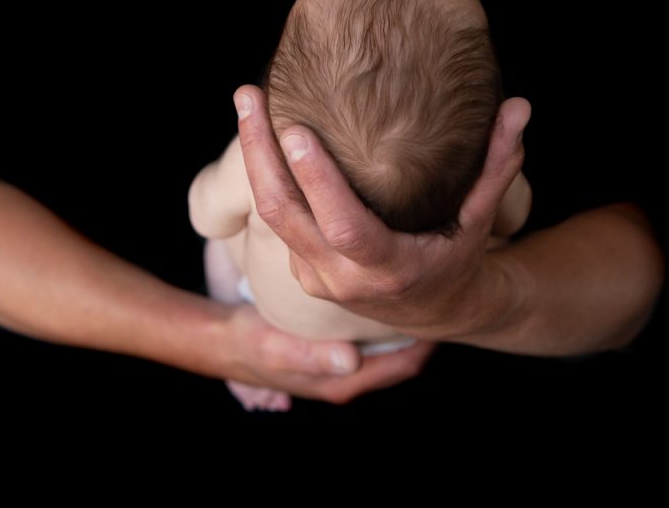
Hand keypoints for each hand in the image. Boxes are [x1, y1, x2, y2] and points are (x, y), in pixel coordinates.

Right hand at [221, 304, 434, 403]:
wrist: (221, 341)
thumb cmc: (249, 343)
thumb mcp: (275, 347)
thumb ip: (311, 355)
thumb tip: (351, 360)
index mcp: (343, 380)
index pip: (404, 364)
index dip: (429, 339)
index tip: (447, 305)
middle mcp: (348, 375)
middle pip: (402, 356)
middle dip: (424, 330)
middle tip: (445, 290)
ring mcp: (341, 363)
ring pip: (388, 346)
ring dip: (405, 325)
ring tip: (424, 290)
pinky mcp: (332, 349)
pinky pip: (370, 337)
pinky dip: (383, 321)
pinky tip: (386, 293)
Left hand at [233, 85, 529, 339]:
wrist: (434, 311)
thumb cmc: (459, 256)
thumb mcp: (480, 217)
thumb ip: (498, 162)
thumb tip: (520, 105)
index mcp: (386, 268)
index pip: (344, 225)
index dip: (317, 181)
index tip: (295, 130)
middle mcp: (341, 277)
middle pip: (284, 214)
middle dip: (260, 152)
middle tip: (248, 95)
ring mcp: (314, 276)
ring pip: (271, 216)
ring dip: (254, 158)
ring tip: (247, 100)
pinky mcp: (299, 268)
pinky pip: (277, 219)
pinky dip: (268, 175)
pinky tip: (266, 134)